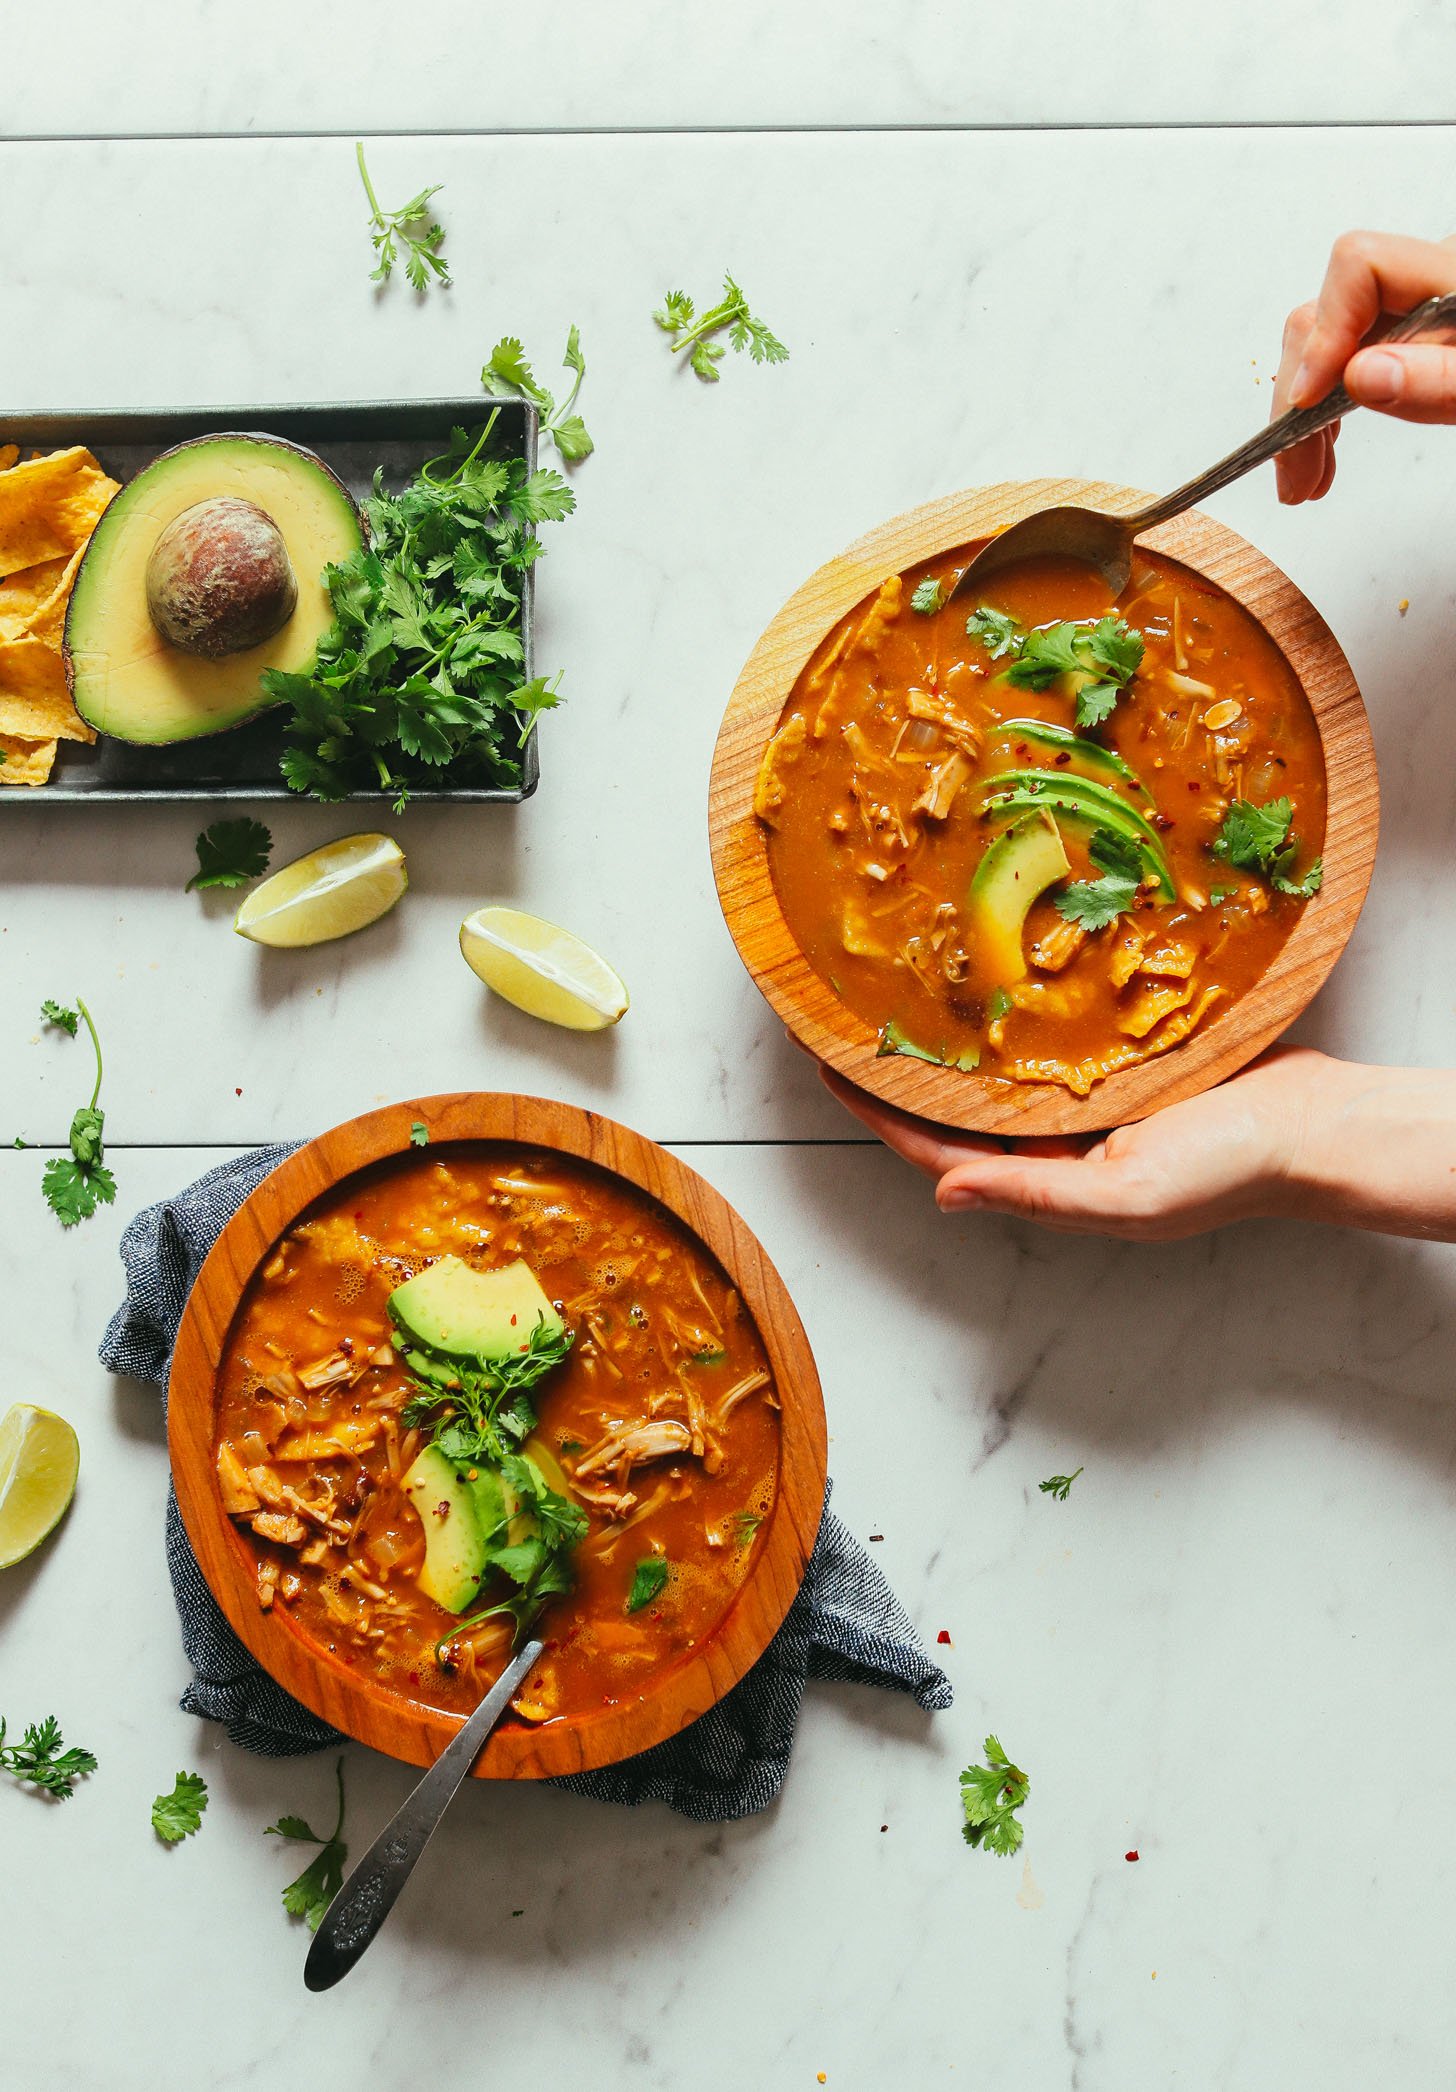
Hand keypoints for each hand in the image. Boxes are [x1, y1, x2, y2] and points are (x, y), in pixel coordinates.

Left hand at [817, 1046, 1455, 1242]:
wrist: (1315, 1124)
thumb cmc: (1232, 1168)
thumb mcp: (1127, 1195)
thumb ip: (1034, 1194)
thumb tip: (944, 1193)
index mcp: (1049, 1183)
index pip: (936, 1148)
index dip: (876, 1111)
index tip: (826, 1065)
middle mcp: (1056, 1148)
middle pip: (954, 1109)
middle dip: (899, 1071)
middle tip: (845, 1018)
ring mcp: (1087, 1108)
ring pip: (995, 1074)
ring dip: (948, 1042)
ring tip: (897, 993)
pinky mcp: (1119, 1068)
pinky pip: (1046, 1044)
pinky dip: (1010, 1020)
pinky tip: (986, 983)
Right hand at [1273, 229, 1455, 504]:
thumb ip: (1443, 380)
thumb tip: (1360, 375)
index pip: (1362, 268)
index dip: (1324, 333)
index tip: (1308, 402)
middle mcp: (1440, 279)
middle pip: (1334, 309)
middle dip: (1302, 391)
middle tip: (1295, 469)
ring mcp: (1429, 307)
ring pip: (1336, 340)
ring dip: (1308, 410)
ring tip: (1305, 476)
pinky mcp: (1427, 336)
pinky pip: (1361, 356)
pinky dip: (1334, 405)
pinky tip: (1328, 449)